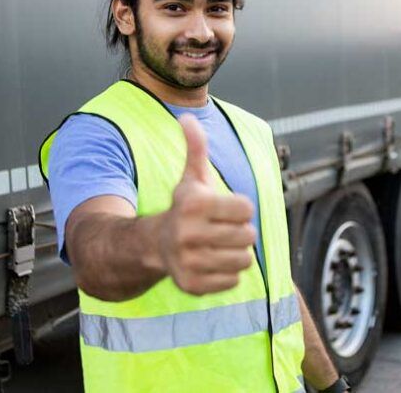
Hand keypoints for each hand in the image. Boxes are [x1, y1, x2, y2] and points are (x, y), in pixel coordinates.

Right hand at [158, 113, 255, 294]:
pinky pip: (233, 282)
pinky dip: (227, 275)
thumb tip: (186, 116)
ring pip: (244, 261)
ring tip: (218, 247)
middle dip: (240, 232)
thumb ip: (196, 148)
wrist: (152, 245)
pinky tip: (210, 263)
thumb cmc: (183, 208)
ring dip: (236, 253)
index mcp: (193, 204)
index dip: (240, 208)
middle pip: (248, 236)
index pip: (247, 208)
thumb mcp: (190, 178)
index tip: (225, 209)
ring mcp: (188, 261)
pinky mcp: (191, 285)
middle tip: (222, 230)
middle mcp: (187, 233)